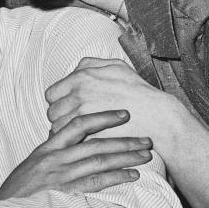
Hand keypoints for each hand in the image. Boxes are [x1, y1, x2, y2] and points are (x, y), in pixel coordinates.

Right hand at [0, 111, 152, 199]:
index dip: (103, 116)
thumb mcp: (35, 162)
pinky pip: (94, 182)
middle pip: (95, 142)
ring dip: (124, 156)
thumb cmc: (18, 188)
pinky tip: (131, 175)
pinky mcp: (64, 193)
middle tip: (145, 137)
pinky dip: (115, 177)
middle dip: (123, 138)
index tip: (124, 113)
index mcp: (48, 146)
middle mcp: (55, 158)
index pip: (78, 124)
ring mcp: (60, 175)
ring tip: (144, 154)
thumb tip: (76, 140)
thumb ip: (55, 150)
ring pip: (98, 160)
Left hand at [44, 58, 184, 144]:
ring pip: (57, 128)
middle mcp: (79, 94)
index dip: (58, 102)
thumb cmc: (138, 91)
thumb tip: (75, 69)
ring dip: (65, 132)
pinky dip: (74, 143)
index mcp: (82, 77)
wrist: (157, 116)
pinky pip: (70, 141)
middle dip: (60, 118)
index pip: (51, 94)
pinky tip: (84, 142)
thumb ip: (91, 64)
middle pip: (52, 112)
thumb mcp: (116, 66)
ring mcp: (84, 115)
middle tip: (73, 123)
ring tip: (78, 134)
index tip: (68, 108)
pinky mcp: (90, 134)